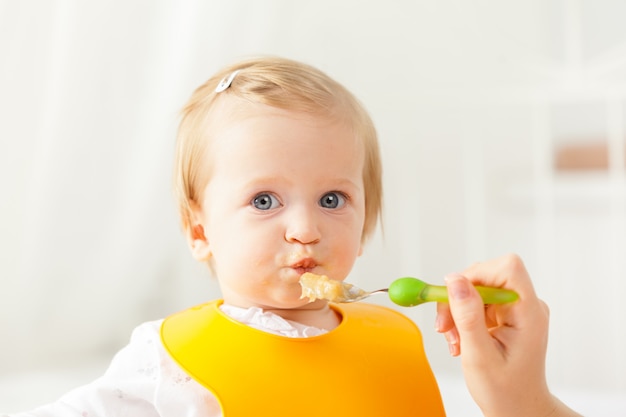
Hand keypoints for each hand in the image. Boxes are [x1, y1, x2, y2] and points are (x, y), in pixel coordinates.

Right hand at [436, 254, 580, 416]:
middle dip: (458, 298)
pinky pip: (477, 301)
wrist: (517, 408)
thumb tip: (455, 280)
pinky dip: (462, 318)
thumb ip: (468, 316)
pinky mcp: (506, 314)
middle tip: (444, 327)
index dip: (477, 273)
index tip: (452, 293)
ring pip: (476, 289)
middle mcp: (525, 305)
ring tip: (455, 341)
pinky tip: (462, 340)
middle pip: (486, 276)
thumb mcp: (479, 355)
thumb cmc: (505, 391)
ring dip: (457, 311)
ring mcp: (516, 309)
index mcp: (528, 313)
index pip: (507, 268)